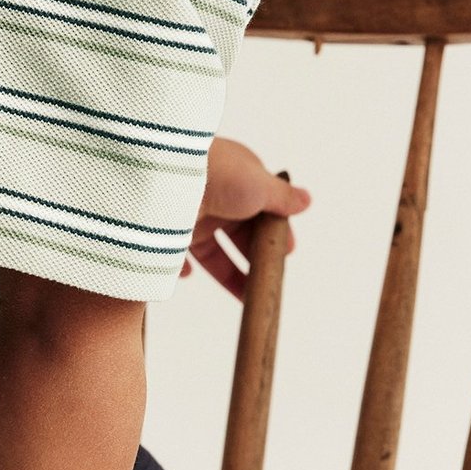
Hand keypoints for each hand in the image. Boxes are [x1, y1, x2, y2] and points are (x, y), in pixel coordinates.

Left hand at [179, 137, 311, 297]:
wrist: (165, 176)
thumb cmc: (219, 173)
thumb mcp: (260, 184)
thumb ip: (282, 197)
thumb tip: (305, 200)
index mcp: (238, 179)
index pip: (261, 210)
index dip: (274, 233)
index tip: (285, 252)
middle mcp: (215, 196)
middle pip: (238, 235)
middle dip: (255, 258)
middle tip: (269, 280)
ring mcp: (191, 213)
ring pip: (213, 251)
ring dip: (228, 273)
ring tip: (246, 296)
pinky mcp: (168, 232)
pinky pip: (175, 255)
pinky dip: (182, 266)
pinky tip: (189, 275)